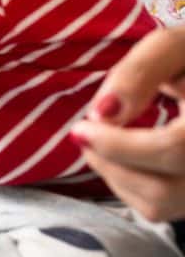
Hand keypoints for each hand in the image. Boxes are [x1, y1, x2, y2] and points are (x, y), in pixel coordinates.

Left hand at [72, 26, 184, 221]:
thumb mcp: (175, 48)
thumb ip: (140, 72)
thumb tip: (104, 113)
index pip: (174, 149)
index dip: (120, 145)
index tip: (82, 128)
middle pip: (163, 190)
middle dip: (110, 162)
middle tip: (86, 133)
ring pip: (159, 205)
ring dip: (116, 174)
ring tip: (106, 139)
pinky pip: (161, 208)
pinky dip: (131, 184)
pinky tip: (128, 154)